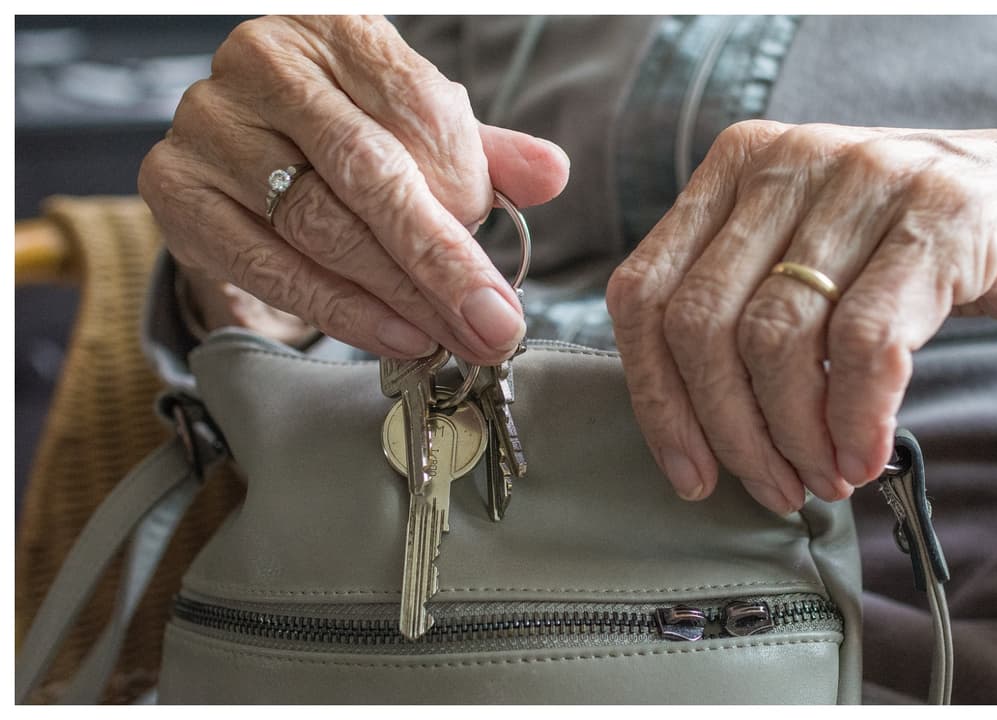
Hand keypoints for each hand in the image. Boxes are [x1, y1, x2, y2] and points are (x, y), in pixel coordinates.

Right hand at [139, 15, 569, 363]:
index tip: (502, 258)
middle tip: (493, 325)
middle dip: (441, 261)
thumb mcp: (424, 132)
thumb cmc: (352, 133)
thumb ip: (486, 154)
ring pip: (319, 225)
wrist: (250, 144)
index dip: (465, 188)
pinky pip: (266, 264)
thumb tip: (551, 173)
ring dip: (397, 296)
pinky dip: (339, 310)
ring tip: (452, 338)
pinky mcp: (175, 187)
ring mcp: (211, 124)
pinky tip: (394, 334)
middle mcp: (266, 64)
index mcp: (339, 32)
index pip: (416, 107)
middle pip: (369, 174)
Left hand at [607, 121, 996, 513]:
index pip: (646, 291)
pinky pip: (866, 342)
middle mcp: (792, 160)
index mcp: (738, 166)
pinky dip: (857, 418)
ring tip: (825, 479)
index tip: (689, 473)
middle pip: (703, 324)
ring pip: (777, 337)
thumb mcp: (807, 257)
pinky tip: (866, 456)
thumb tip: (681, 423)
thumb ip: (738, 304)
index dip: (657, 398)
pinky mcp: (943, 215)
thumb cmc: (909, 254)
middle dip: (731, 431)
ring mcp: (868, 179)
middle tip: (775, 489)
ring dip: (795, 436)